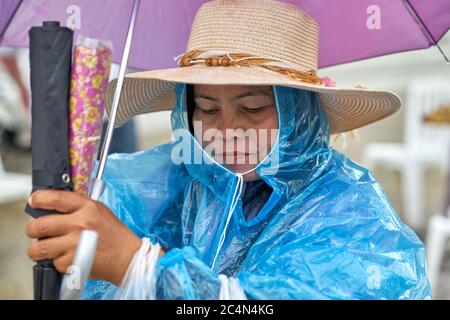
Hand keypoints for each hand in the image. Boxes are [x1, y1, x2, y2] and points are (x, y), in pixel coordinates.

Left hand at [25, 189, 142, 285]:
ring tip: (47, 248)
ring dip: (38, 250)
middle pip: (38, 226)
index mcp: (87, 208)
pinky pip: (53, 262)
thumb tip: (51, 206)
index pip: (54, 198)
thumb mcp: (100, 211)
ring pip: (38, 248)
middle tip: (37, 232)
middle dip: (33, 230)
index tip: (34, 201)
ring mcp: (75, 244)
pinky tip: (69, 257)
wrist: (127, 257)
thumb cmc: (114, 235)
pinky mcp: (73, 262)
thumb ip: (77, 206)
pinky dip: (58, 262)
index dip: (39, 198)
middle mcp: (80, 224)